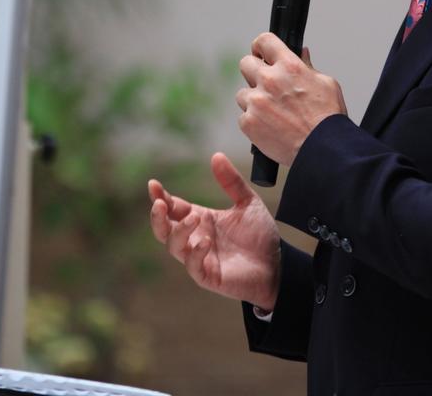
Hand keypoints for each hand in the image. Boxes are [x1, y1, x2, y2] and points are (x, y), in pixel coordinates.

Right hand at [148, 152, 281, 310]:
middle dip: (157, 217)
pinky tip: (206, 241)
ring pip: (174, 246)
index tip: (153, 184)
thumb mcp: (247, 202)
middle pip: (164, 229)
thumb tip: (216, 155)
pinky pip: (193, 266)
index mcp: (201, 219)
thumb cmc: (260, 235)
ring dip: (179, 231)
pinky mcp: (208, 276)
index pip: (173, 208)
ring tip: (194, 218)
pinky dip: (195, 253)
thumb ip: (231, 181)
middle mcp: (195, 238)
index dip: (161, 197)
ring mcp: (199, 258)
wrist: (278, 264)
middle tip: (159, 204)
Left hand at [235, 34, 347, 166]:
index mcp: (289, 66)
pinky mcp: (249, 122)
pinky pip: (243, 116)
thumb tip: (302, 53)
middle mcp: (269, 80)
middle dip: (254, 72)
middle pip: (245, 63)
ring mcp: (257, 102)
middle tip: (265, 84)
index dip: (261, 46)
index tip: (261, 53)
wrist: (323, 150)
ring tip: (272, 113)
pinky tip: (270, 127)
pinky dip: (253, 122)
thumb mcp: (326, 84)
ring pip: (243, 93)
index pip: (265, 41)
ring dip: (253, 100)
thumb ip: (308, 66)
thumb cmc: (328, 119)